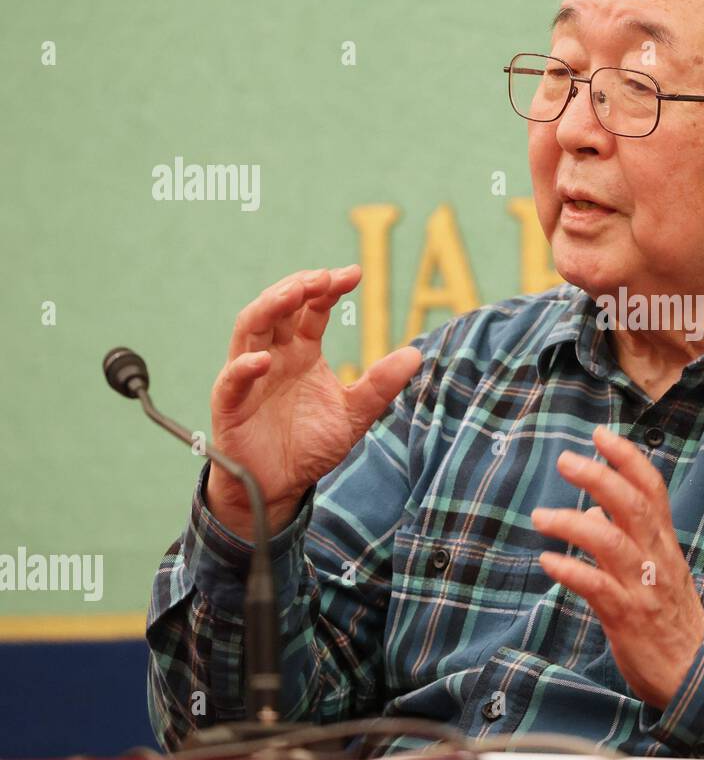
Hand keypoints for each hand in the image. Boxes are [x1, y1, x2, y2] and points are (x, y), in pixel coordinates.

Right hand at [206, 265, 423, 539]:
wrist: (280, 486)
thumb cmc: (311, 445)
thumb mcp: (355, 414)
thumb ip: (380, 385)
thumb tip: (416, 354)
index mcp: (301, 352)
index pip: (311, 309)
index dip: (328, 288)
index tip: (354, 274)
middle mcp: (274, 355)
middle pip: (278, 307)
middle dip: (298, 287)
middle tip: (324, 277)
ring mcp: (248, 377)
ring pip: (249, 330)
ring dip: (269, 308)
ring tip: (294, 293)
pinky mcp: (230, 405)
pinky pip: (232, 380)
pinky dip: (244, 367)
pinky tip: (263, 360)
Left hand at [530, 425, 703, 709]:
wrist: (695, 672)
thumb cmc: (670, 617)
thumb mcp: (654, 571)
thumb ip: (626, 538)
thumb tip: (591, 513)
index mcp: (663, 542)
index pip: (651, 488)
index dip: (627, 458)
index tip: (600, 434)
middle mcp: (656, 557)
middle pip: (631, 505)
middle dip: (598, 477)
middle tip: (564, 460)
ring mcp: (642, 586)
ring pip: (611, 542)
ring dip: (572, 523)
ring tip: (540, 516)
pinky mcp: (627, 617)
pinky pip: (597, 587)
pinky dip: (571, 571)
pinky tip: (548, 562)